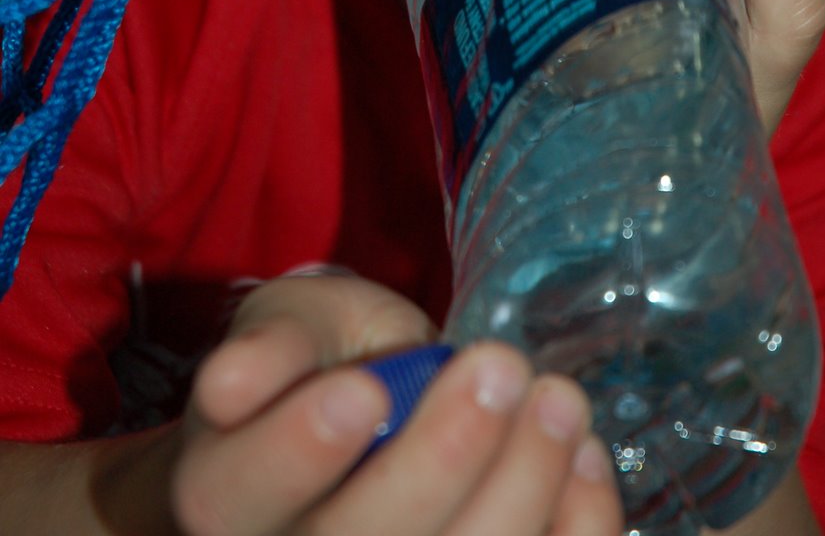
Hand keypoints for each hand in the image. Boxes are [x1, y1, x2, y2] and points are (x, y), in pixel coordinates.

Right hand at [171, 271, 621, 535]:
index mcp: (225, 490)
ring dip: (522, 488)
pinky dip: (574, 528)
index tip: (365, 389)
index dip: (301, 447)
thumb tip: (233, 381)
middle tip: (502, 365)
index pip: (245, 488)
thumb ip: (276, 343)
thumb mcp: (290, 324)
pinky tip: (583, 461)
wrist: (361, 424)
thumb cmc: (319, 367)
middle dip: (443, 455)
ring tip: (558, 402)